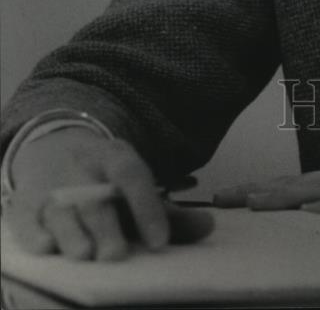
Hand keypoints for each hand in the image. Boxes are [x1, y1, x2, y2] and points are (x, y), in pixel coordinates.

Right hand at [5, 128, 212, 260]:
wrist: (54, 149)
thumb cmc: (106, 180)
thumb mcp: (138, 185)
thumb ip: (172, 213)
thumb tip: (210, 226)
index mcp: (114, 157)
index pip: (132, 175)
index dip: (147, 206)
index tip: (160, 240)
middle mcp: (81, 169)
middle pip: (95, 200)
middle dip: (105, 227)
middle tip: (116, 255)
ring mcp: (50, 187)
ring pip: (59, 211)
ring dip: (72, 234)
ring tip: (85, 254)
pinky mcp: (25, 206)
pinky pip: (26, 220)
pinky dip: (35, 234)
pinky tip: (47, 246)